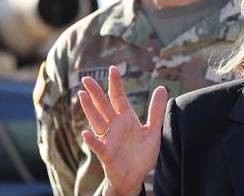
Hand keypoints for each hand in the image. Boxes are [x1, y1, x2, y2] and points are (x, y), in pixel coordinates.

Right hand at [78, 66, 167, 195]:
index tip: (113, 69)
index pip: (119, 97)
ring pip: (97, 121)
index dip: (115, 84)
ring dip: (89, 109)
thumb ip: (156, 111)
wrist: (136, 176)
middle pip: (104, 106)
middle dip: (95, 92)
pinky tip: (86, 133)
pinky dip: (92, 140)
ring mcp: (109, 139)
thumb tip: (161, 88)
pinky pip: (98, 146)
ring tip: (81, 95)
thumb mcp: (153, 130)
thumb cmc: (142, 153)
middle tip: (86, 78)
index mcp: (126, 118)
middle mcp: (115, 126)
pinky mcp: (106, 153)